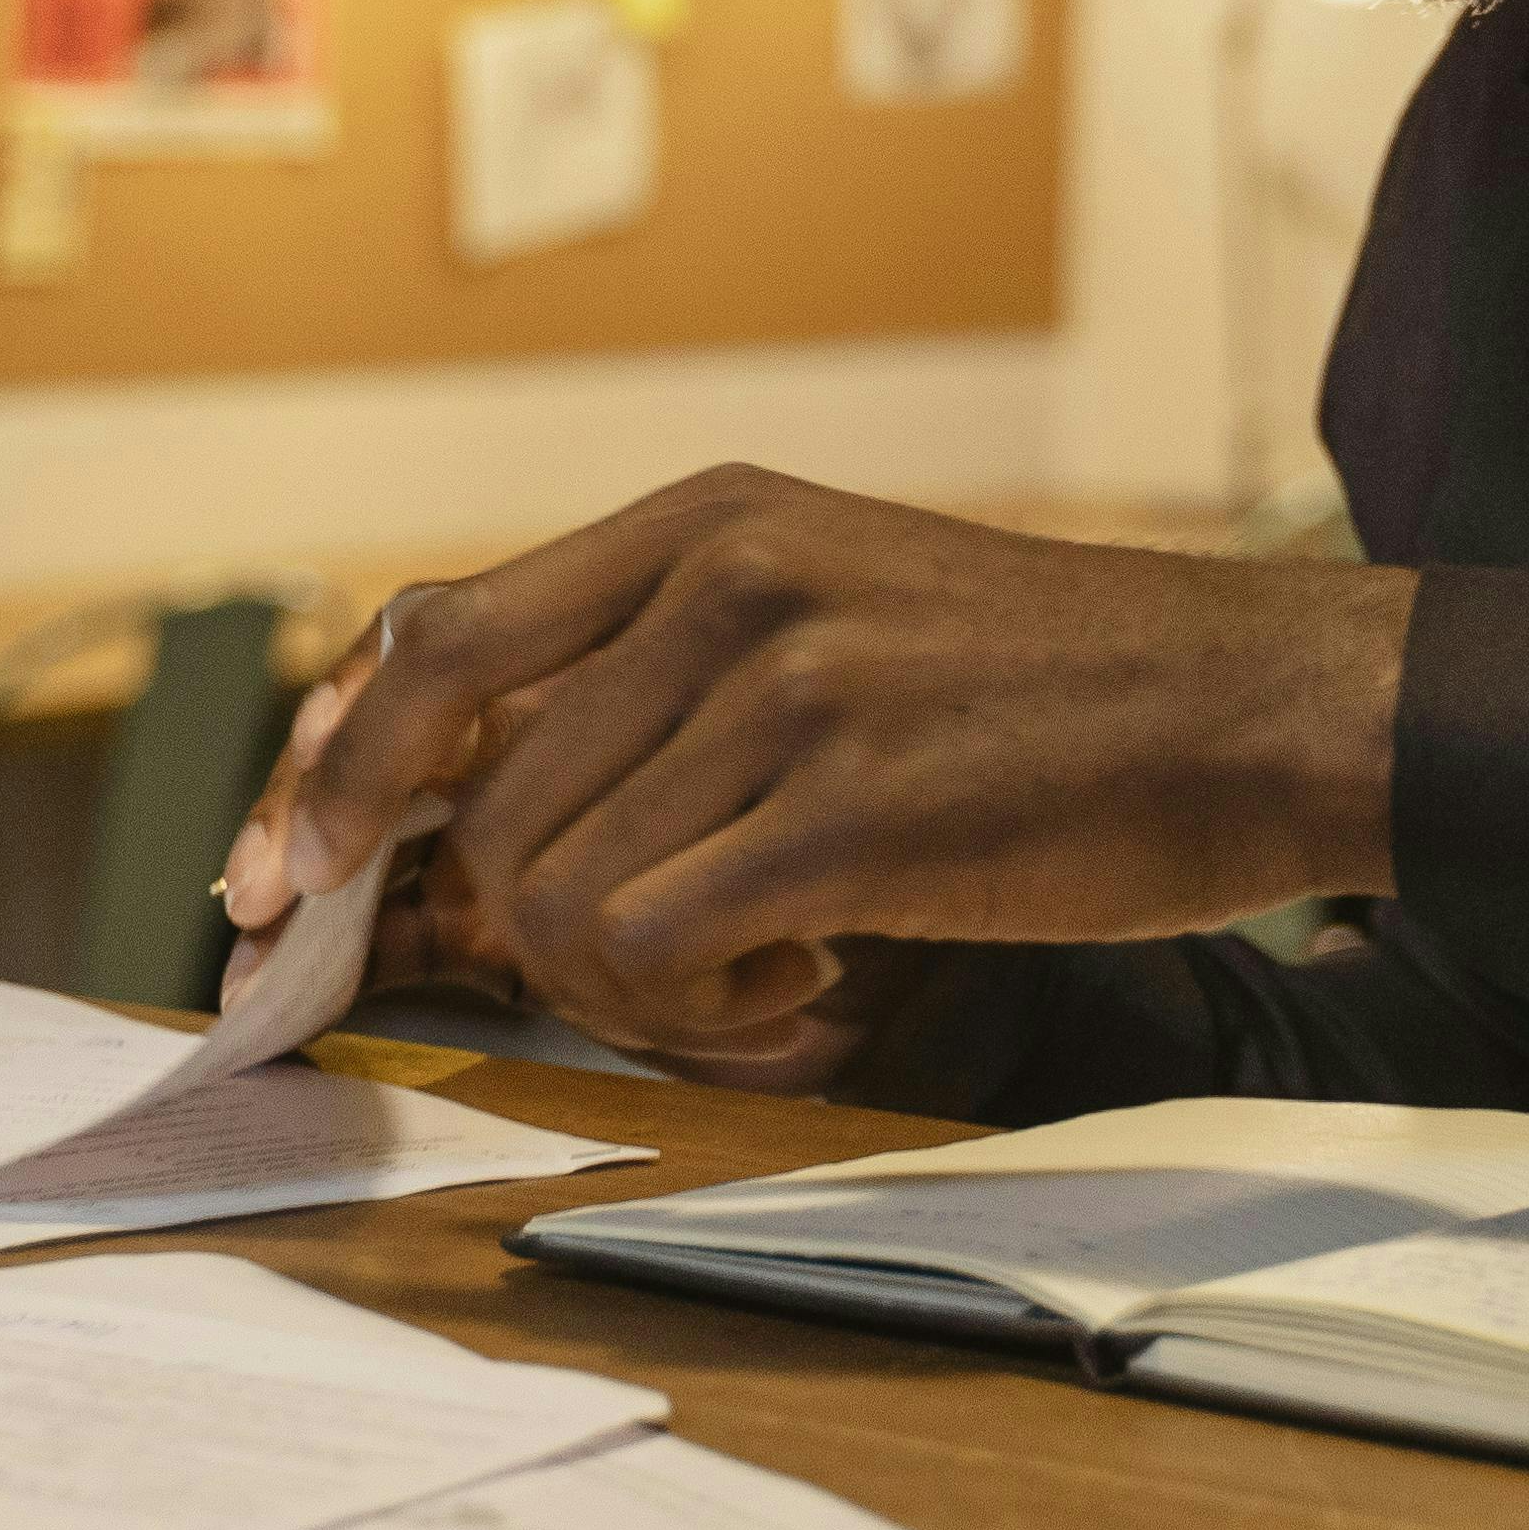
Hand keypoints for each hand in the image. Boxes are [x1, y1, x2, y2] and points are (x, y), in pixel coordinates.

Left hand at [216, 468, 1414, 1063]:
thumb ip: (662, 671)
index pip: (433, 637)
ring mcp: (790, 685)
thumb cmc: (1045, 694)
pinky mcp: (854, 807)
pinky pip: (654, 951)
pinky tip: (802, 987)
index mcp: (706, 519)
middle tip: (663, 971)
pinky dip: (698, 1011)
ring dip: (631, 985)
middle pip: (487, 804)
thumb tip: (468, 808)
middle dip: (525, 933)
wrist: (1251, 706)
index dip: (332, 770)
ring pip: (555, 894)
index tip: (277, 882)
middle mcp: (727, 576)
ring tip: (764, 966)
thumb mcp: (834, 605)